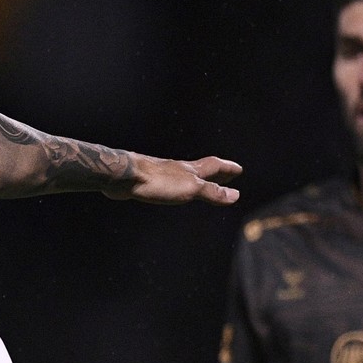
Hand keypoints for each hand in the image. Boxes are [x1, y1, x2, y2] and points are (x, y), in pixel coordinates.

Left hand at [117, 156, 241, 204]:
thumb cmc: (157, 181)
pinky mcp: (147, 182)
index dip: (227, 169)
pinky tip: (169, 191)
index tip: (238, 169)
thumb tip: (235, 195)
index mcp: (191, 170)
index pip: (215, 166)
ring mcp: (162, 174)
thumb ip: (212, 192)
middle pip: (201, 170)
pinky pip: (167, 183)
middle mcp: (178, 169)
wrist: (123, 177)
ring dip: (195, 180)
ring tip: (200, 184)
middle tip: (226, 175)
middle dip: (216, 174)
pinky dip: (176, 187)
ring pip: (183, 176)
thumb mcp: (191, 189)